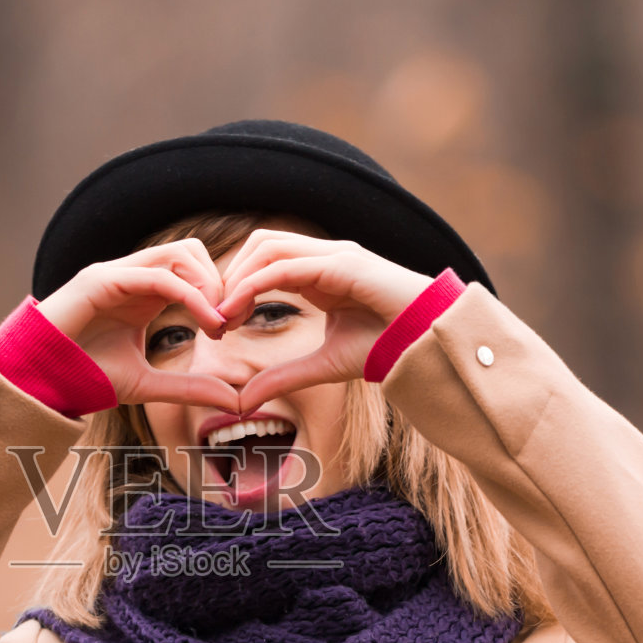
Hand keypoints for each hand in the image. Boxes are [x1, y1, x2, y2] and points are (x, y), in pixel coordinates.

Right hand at [36, 240, 239, 411]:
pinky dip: (189, 295)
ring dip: (207, 285)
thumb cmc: (84, 377)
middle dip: (219, 282)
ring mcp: (116, 273)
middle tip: (227, 323)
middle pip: (192, 251)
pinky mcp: (102, 279)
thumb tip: (233, 399)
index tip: (230, 328)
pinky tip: (203, 323)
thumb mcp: (147, 384)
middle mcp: (131, 275)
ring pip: (179, 253)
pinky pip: (159, 276)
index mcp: (142, 292)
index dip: (219, 293)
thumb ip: (188, 387)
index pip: (193, 270)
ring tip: (215, 323)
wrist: (39, 382)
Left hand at [213, 229, 432, 412]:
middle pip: (260, 243)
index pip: (265, 260)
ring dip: (237, 277)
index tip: (218, 324)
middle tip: (213, 315)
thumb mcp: (322, 366)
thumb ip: (283, 377)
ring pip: (267, 247)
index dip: (235, 286)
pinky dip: (255, 285)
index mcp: (321, 271)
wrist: (428, 345)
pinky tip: (238, 311)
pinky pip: (285, 266)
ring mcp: (334, 255)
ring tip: (222, 314)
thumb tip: (244, 400)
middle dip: (230, 274)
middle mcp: (325, 255)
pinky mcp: (342, 264)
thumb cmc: (387, 349)